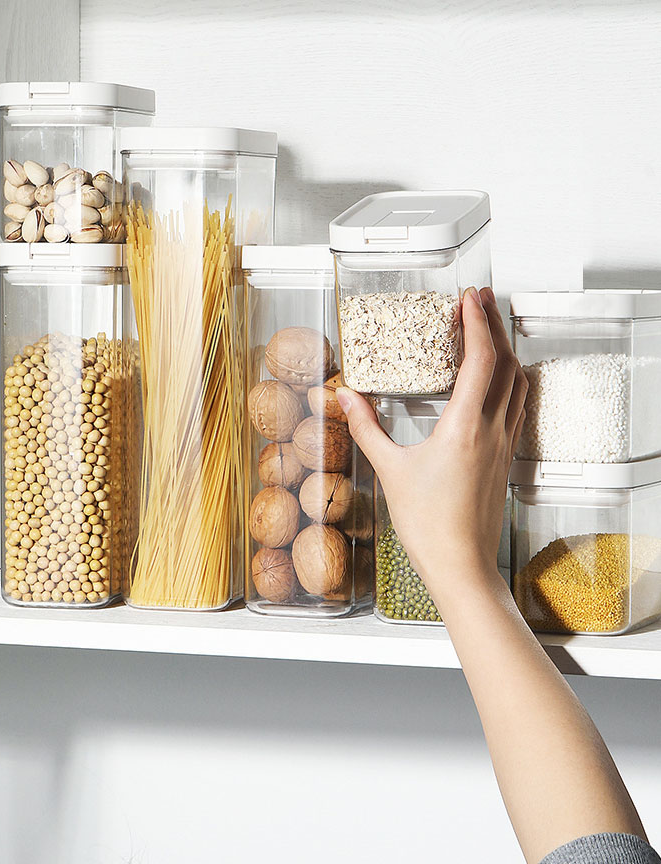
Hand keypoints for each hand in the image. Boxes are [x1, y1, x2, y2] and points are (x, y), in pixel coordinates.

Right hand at [336, 287, 527, 605]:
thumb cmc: (428, 525)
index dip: (478, 322)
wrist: (460, 565)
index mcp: (465, 426)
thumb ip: (367, 427)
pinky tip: (498, 381)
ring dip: (507, 350)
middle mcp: (492, 430)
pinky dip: (510, 380)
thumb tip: (346, 397)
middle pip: (506, 363)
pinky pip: (517, 406)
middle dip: (495, 325)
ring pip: (517, 383)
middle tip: (482, 300)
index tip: (470, 298)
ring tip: (491, 330)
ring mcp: (503, 444)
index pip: (481, 359)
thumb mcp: (389, 470)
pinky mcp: (504, 458)